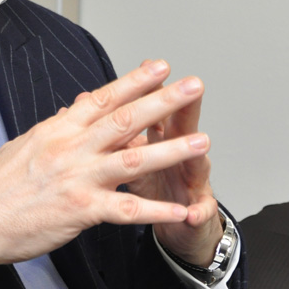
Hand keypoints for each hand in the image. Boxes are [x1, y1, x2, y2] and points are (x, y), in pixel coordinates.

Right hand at [0, 60, 215, 282]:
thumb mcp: (25, 144)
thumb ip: (55, 128)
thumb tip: (72, 111)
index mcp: (58, 129)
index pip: (102, 98)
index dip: (134, 81)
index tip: (159, 67)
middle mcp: (71, 148)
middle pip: (124, 119)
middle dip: (162, 101)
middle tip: (192, 87)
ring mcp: (78, 178)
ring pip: (132, 158)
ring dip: (170, 150)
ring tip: (201, 142)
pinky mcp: (81, 210)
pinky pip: (126, 209)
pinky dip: (156, 211)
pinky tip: (181, 210)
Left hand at [126, 62, 222, 265]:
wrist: (181, 224)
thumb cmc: (151, 182)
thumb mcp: (129, 154)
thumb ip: (114, 128)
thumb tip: (86, 100)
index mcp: (160, 140)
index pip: (155, 108)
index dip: (152, 89)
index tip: (150, 65)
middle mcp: (178, 154)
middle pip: (181, 126)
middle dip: (183, 107)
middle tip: (192, 87)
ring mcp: (191, 183)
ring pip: (195, 166)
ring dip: (193, 156)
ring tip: (201, 144)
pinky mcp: (198, 214)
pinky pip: (199, 212)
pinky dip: (197, 212)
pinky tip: (191, 213)